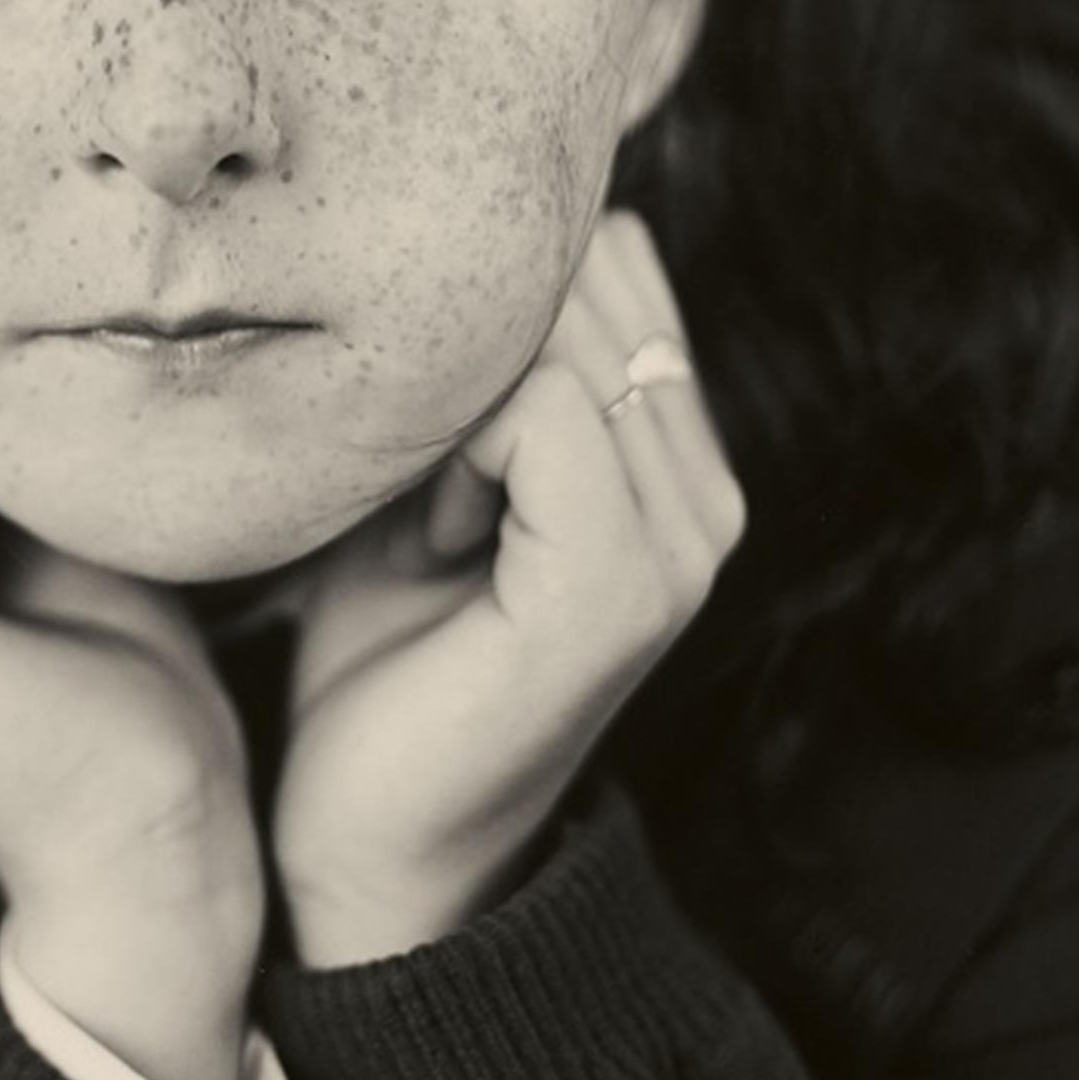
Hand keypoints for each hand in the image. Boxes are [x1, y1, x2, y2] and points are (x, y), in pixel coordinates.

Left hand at [269, 212, 745, 967]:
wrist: (372, 847)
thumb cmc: (380, 665)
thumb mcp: (428, 485)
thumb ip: (474, 375)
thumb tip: (439, 232)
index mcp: (676, 459)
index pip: (606, 259)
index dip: (481, 318)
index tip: (423, 444)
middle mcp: (707, 492)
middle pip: (588, 280)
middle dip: (464, 349)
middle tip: (413, 484)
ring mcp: (683, 539)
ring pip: (562, 334)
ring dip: (453, 399)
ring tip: (428, 519)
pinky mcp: (623, 582)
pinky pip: (541, 411)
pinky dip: (454, 447)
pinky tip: (432, 537)